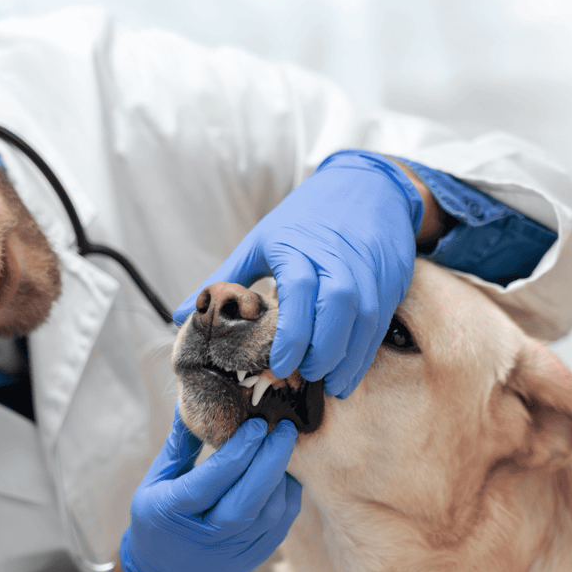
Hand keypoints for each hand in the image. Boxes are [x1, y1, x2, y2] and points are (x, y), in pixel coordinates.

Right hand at [120, 412, 300, 571]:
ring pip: (269, 512)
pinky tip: (287, 474)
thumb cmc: (157, 522)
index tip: (257, 423)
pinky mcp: (254, 557)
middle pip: (248, 497)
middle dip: (272, 459)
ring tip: (285, 447)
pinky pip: (281, 525)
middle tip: (286, 429)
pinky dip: (288, 497)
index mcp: (174, 511)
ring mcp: (233, 550)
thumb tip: (193, 401)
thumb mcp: (155, 481)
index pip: (214, 478)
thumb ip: (179, 445)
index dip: (239, 450)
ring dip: (282, 476)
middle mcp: (207, 533)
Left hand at [173, 150, 423, 398]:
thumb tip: (181, 315)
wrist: (369, 186)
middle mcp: (338, 257)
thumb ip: (225, 278)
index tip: (279, 364)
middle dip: (322, 349)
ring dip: (347, 359)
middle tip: (303, 376)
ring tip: (328, 385)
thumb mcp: (261, 240)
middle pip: (338, 307)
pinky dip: (364, 354)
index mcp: (299, 246)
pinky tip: (346, 374)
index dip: (292, 333)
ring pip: (364, 319)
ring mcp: (369, 269)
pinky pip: (380, 324)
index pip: (300, 290)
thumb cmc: (306, 217)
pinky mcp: (390, 280)